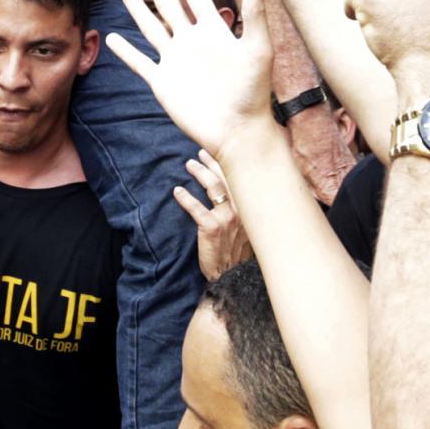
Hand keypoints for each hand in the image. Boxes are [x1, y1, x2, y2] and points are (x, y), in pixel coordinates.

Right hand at [106, 0, 274, 156]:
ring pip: (152, 29)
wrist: (237, 130)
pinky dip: (125, 52)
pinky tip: (112, 39)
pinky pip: (139, 63)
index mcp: (214, 31)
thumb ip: (256, 14)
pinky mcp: (162, 82)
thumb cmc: (253, 92)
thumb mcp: (257, 49)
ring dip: (138, 12)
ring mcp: (176, 61)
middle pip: (169, 5)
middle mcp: (192, 42)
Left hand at [174, 152, 252, 280]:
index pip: (240, 178)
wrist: (233, 276)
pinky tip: (177, 191)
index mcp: (251, 208)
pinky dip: (185, 198)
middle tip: (201, 152)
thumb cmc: (239, 253)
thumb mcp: (250, 229)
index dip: (229, 162)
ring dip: (199, 172)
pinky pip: (196, 208)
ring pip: (213, 187)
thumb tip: (236, 193)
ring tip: (189, 165)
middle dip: (213, 161)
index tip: (220, 151)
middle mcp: (242, 210)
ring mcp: (227, 218)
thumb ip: (245, 211)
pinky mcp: (211, 227)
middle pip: (226, 176)